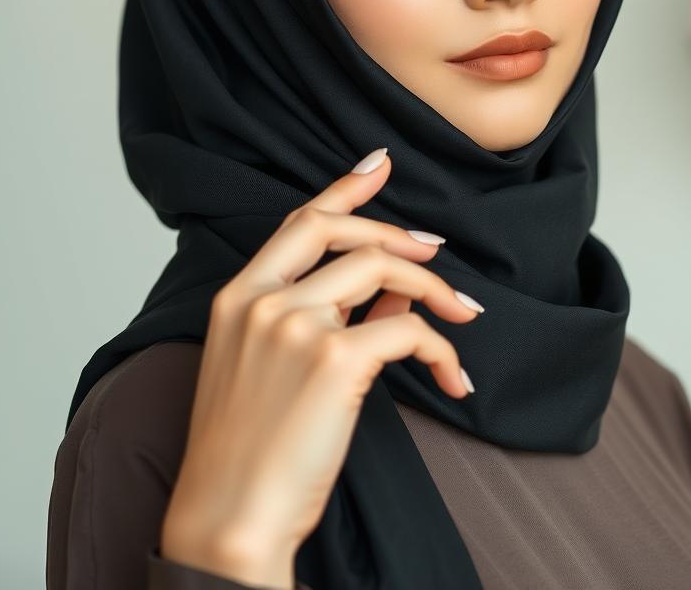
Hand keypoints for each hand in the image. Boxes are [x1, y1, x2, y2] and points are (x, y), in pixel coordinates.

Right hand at [159, 146, 482, 588]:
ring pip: (384, 271)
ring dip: (435, 288)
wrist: (227, 524)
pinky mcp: (334, 360)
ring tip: (464, 314)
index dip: (343, 189)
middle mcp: (262, 300)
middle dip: (398, 233)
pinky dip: (443, 349)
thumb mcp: (273, 370)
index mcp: (237, 298)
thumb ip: (331, 318)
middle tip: (436, 250)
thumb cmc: (247, 454)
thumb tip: (395, 292)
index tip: (378, 165)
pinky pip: (409, 331)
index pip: (298, 223)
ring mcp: (295, 325)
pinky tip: (455, 377)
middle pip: (342, 233)